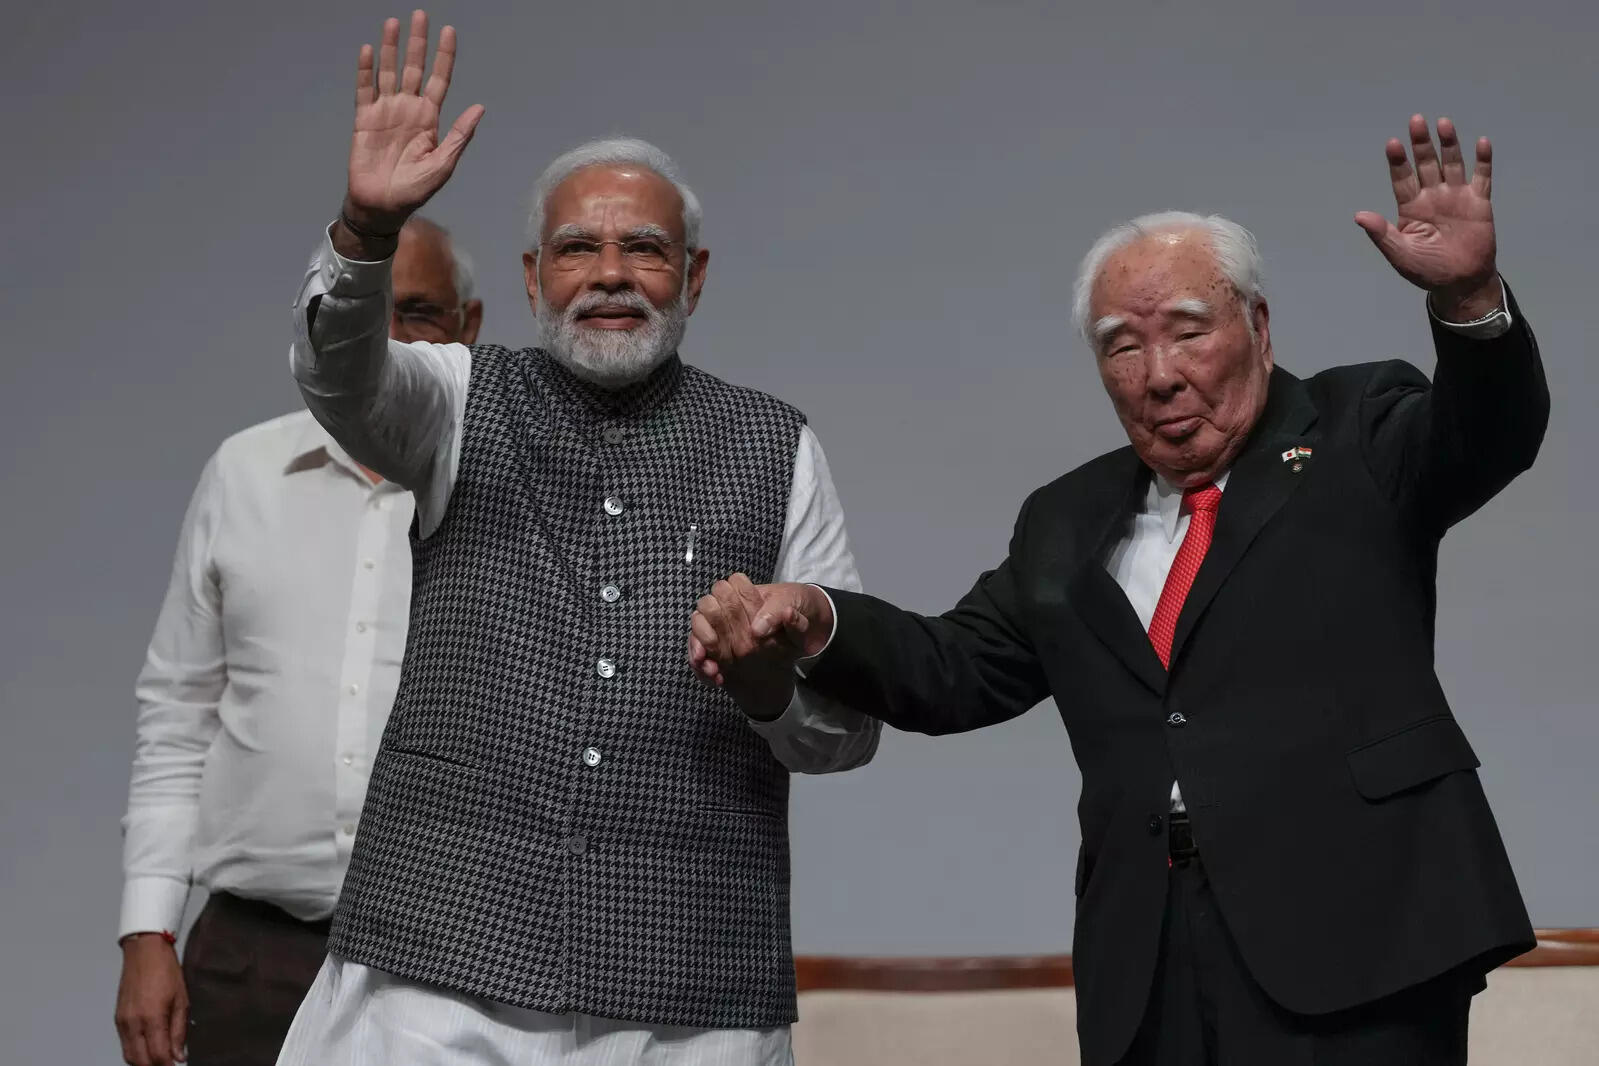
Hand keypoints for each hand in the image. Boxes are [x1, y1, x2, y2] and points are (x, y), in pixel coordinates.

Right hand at [114, 934, 187, 1065]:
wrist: (145, 953)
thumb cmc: (166, 971)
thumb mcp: (182, 1000)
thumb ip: (179, 1031)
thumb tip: (179, 1056)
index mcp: (152, 1017)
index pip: (158, 1055)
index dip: (168, 1065)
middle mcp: (133, 1023)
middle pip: (140, 1060)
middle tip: (169, 1063)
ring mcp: (123, 1022)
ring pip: (129, 1055)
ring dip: (143, 1062)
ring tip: (159, 1059)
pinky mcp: (118, 1019)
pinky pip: (124, 1044)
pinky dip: (135, 1052)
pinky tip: (148, 1049)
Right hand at [342, 11, 484, 240]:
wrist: (382, 205)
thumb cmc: (414, 189)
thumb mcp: (443, 165)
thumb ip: (460, 136)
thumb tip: (479, 108)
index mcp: (430, 119)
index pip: (439, 80)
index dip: (444, 57)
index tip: (449, 32)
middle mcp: (408, 109)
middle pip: (414, 68)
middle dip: (418, 43)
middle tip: (421, 15)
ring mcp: (386, 112)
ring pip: (390, 72)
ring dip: (392, 48)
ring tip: (394, 23)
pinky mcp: (364, 119)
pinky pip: (365, 90)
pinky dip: (366, 70)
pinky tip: (369, 51)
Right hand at [688, 577, 834, 719]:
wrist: (813, 632)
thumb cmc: (802, 610)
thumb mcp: (797, 609)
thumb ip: (778, 614)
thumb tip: (756, 629)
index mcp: (749, 595)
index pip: (725, 589)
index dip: (724, 603)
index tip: (730, 621)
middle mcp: (733, 610)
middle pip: (704, 611)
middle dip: (703, 631)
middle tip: (711, 650)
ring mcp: (726, 630)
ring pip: (698, 633)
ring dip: (699, 651)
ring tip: (712, 670)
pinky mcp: (725, 652)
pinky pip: (703, 657)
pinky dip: (703, 669)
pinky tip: (716, 679)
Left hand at [1355, 115, 1500, 320]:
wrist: (1460, 282)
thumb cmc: (1427, 270)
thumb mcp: (1400, 254)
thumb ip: (1382, 234)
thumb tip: (1359, 215)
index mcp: (1411, 207)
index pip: (1402, 179)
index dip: (1398, 162)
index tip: (1392, 144)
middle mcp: (1433, 197)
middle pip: (1426, 164)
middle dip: (1421, 144)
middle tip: (1416, 121)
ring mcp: (1457, 197)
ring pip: (1452, 164)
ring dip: (1448, 144)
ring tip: (1443, 124)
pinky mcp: (1479, 202)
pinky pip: (1482, 177)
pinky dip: (1483, 161)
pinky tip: (1481, 143)